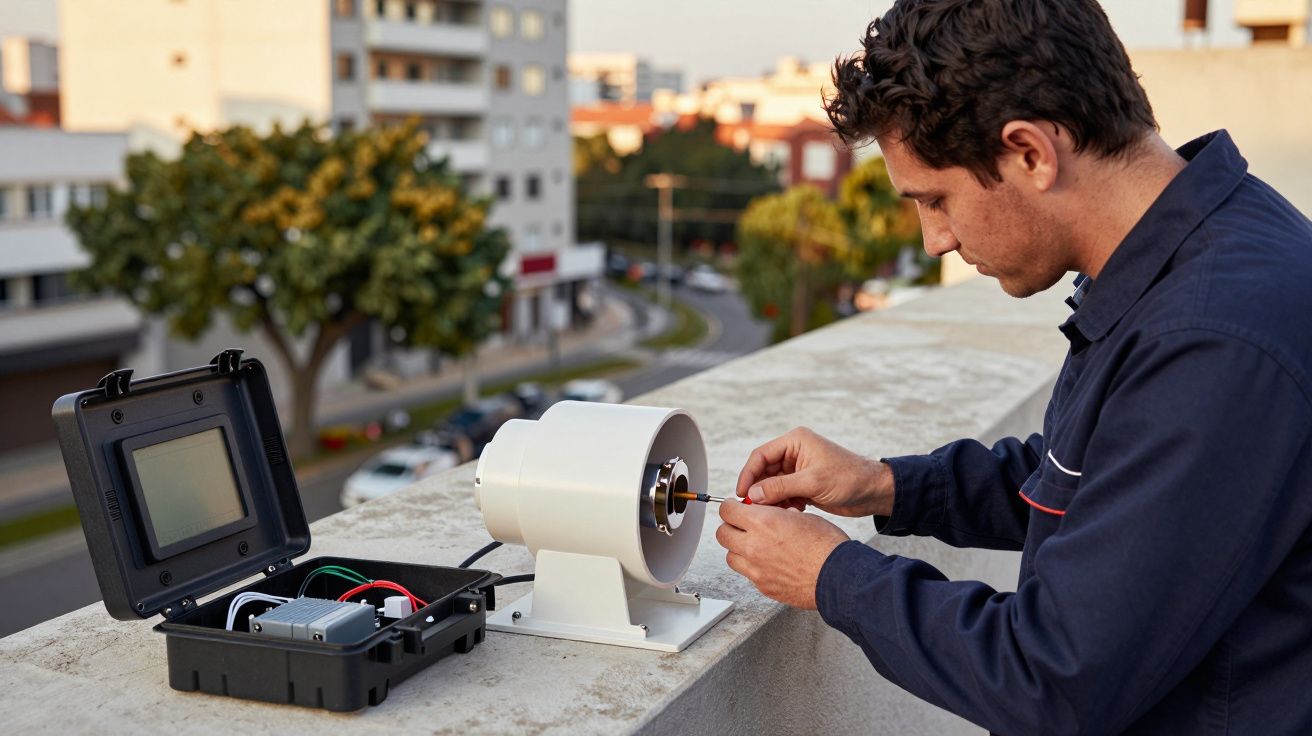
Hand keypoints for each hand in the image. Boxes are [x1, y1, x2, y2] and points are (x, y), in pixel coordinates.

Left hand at [716, 501, 848, 608]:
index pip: (727, 510)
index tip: (737, 507)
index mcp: (763, 523)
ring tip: (756, 545)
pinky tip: (768, 562)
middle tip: (743, 525)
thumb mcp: (801, 516)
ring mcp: (756, 569)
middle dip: (731, 527)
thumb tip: (767, 512)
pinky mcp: (763, 586)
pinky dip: (752, 567)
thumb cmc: (826, 546)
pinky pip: (747, 574)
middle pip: (722, 533)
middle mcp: (754, 546)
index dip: (731, 507)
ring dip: (738, 549)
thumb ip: (776, 514)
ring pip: (730, 556)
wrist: (837, 576)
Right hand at [736, 426, 894, 517]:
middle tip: (755, 508)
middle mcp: (794, 453)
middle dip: (760, 490)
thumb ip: (780, 487)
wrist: (874, 492)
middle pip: (764, 471)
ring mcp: (799, 469)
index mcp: (795, 441)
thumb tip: (753, 495)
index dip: (748, 474)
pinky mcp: (804, 484)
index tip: (741, 494)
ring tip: (779, 511)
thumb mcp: (813, 482)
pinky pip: (784, 494)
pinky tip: (794, 511)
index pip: (761, 456)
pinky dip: (784, 504)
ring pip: (773, 485)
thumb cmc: (850, 478)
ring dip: (773, 499)